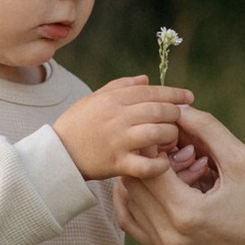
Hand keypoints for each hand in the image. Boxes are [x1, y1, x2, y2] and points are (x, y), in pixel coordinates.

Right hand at [55, 75, 192, 181]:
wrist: (56, 154)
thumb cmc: (77, 124)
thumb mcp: (94, 98)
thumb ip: (121, 86)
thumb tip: (147, 79)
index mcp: (112, 99)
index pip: (151, 91)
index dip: (173, 93)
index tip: (189, 97)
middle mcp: (117, 117)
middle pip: (158, 110)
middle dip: (175, 114)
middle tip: (181, 119)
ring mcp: (118, 140)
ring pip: (156, 133)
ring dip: (170, 135)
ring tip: (171, 139)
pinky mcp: (117, 163)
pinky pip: (146, 165)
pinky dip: (159, 164)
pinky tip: (164, 162)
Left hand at [113, 105, 244, 244]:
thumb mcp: (243, 160)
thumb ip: (207, 129)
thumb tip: (178, 108)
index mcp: (187, 213)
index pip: (146, 165)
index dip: (155, 140)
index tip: (171, 128)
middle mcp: (170, 236)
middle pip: (132, 184)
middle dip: (146, 157)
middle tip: (170, 142)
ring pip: (129, 203)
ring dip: (141, 177)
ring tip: (169, 161)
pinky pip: (136, 225)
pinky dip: (138, 200)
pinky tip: (157, 182)